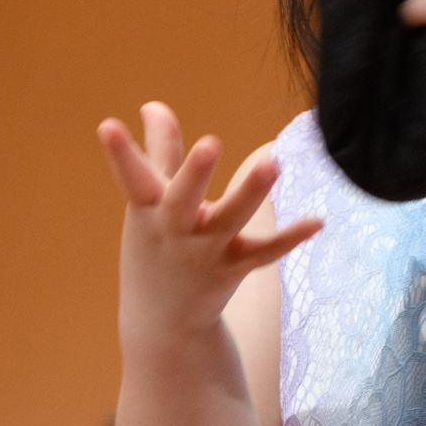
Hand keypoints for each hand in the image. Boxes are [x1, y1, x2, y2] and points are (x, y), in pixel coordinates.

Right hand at [98, 103, 320, 344]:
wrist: (162, 320)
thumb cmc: (155, 245)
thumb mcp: (148, 204)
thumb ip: (158, 152)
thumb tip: (153, 105)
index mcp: (147, 210)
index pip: (131, 178)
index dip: (119, 154)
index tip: (107, 126)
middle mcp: (174, 229)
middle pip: (183, 199)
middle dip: (194, 174)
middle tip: (209, 144)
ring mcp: (204, 251)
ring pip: (230, 220)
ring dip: (251, 191)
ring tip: (272, 161)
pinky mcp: (233, 267)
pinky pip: (265, 252)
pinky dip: (291, 237)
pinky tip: (318, 220)